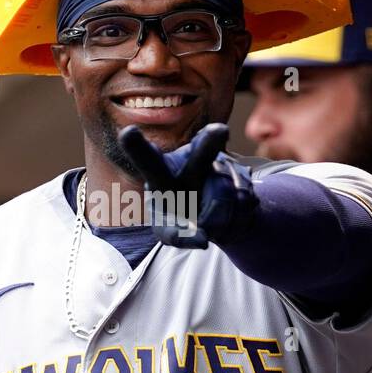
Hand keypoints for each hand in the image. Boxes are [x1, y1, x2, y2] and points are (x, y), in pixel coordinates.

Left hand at [118, 123, 256, 248]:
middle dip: (210, 141)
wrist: (214, 212)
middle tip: (220, 132)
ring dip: (218, 221)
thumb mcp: (168, 229)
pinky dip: (236, 219)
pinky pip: (243, 203)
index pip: (147, 159)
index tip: (128, 133)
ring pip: (223, 197)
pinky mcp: (242, 173)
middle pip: (202, 151)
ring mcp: (219, 162)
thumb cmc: (178, 217)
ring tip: (210, 220)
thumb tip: (203, 240)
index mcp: (161, 170)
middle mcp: (190, 157)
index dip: (137, 146)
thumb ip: (177, 236)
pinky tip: (229, 215)